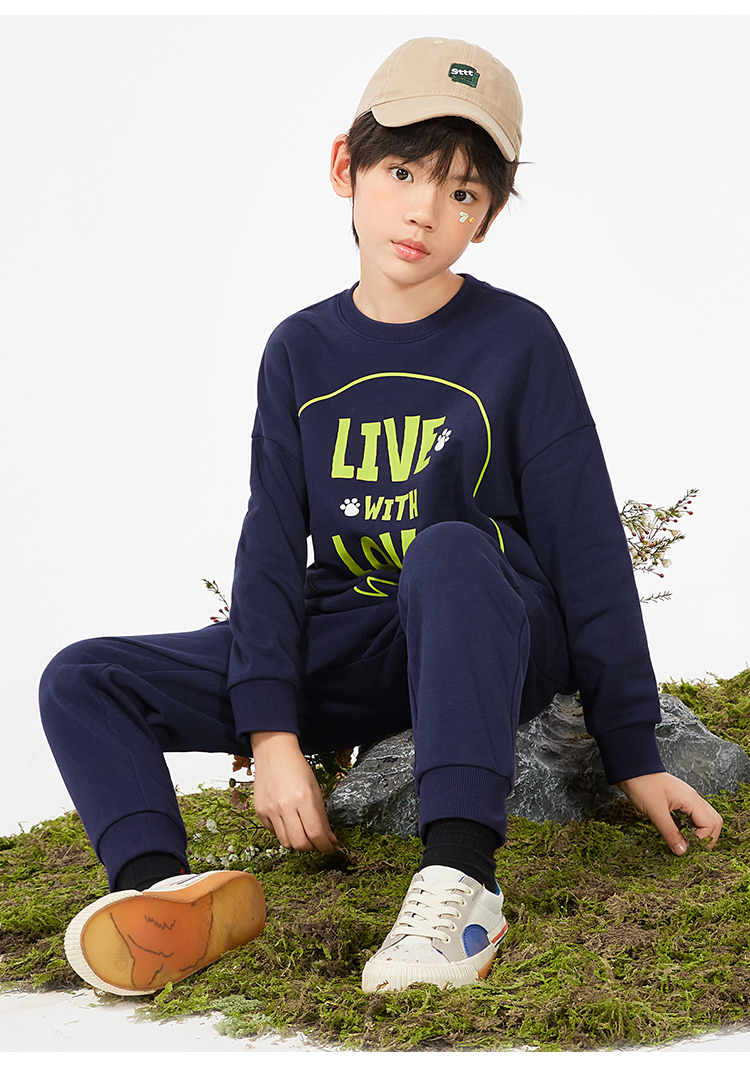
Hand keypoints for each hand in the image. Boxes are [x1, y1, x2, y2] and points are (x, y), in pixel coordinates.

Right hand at [250, 731, 337, 853]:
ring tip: (304, 832)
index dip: (325, 846)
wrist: (274, 753)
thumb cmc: (298, 769)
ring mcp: (270, 809)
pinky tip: (290, 822)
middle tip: (318, 842)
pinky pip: (274, 833)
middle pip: (300, 843)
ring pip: (286, 842)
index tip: (330, 848)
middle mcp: (285, 806)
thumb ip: (322, 817)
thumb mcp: (316, 790)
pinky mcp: (260, 812)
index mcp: (303, 798)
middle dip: (312, 847)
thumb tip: (330, 840)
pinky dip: (284, 833)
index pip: (316, 834)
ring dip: (298, 842)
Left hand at [617, 771, 722, 853]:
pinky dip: (694, 826)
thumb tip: (682, 851)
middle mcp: (694, 798)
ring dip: (702, 832)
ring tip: (689, 843)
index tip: (687, 848)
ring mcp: (688, 798)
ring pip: (707, 818)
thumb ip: (670, 832)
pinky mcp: (681, 800)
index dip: (702, 839)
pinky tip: (684, 833)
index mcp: (691, 800)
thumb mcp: (655, 811)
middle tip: (694, 849)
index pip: (710, 824)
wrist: (631, 769)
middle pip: (715, 821)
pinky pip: (695, 815)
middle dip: (708, 838)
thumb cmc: (642, 785)